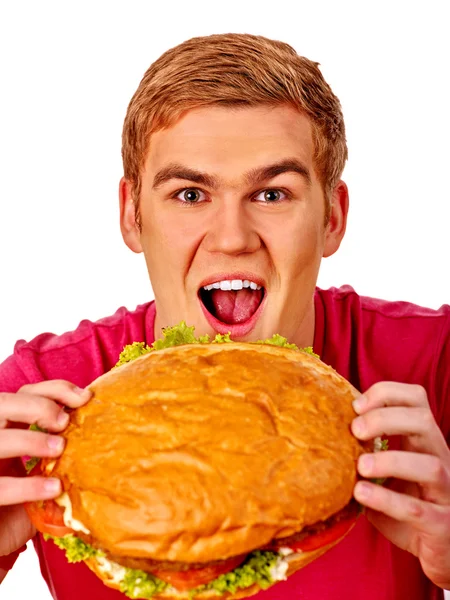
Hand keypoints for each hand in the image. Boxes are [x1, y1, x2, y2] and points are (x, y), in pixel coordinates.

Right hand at [0, 381, 90, 557]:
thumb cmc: (19, 506)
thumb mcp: (39, 474)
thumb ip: (59, 454)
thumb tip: (105, 436)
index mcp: (3, 429)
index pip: (25, 393)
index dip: (53, 389)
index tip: (84, 398)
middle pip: (2, 404)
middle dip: (37, 406)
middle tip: (64, 422)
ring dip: (31, 439)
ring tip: (60, 449)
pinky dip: (27, 486)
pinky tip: (54, 489)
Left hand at [351, 382, 449, 589]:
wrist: (438, 550)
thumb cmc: (406, 503)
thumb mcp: (387, 472)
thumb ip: (365, 452)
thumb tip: (321, 431)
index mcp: (424, 441)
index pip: (416, 398)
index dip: (388, 393)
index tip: (356, 404)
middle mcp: (439, 459)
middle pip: (424, 421)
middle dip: (386, 418)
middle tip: (355, 430)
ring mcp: (445, 491)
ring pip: (428, 465)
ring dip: (390, 461)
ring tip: (360, 466)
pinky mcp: (441, 523)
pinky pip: (417, 509)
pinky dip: (387, 499)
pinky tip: (361, 494)